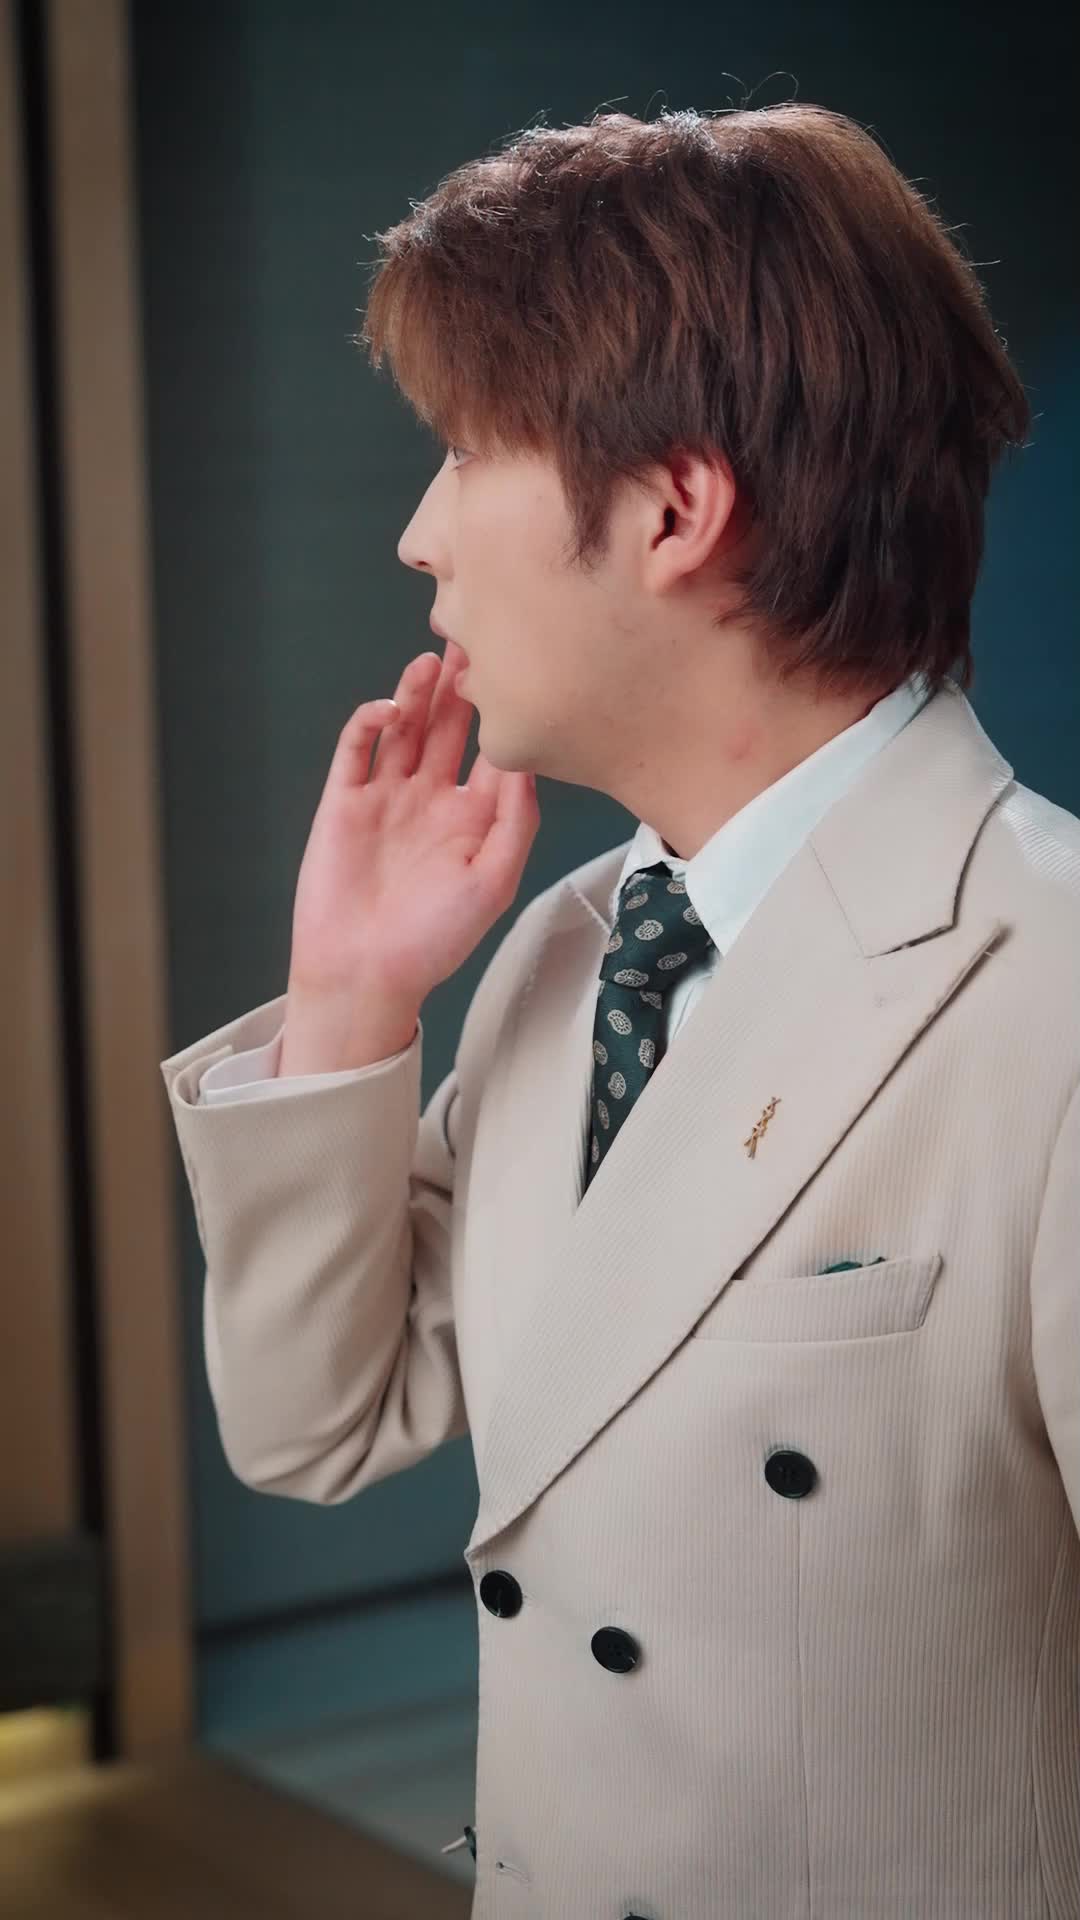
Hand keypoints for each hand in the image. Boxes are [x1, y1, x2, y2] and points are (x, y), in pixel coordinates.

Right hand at [287, 638, 539, 1008]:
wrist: (365, 973)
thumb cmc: (434, 939)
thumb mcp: (494, 882)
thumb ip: (516, 822)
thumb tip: (527, 762)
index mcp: (473, 818)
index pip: (494, 750)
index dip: (504, 712)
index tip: (518, 671)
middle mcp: (431, 799)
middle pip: (449, 727)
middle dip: (461, 687)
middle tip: (474, 641)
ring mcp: (386, 797)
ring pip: (405, 729)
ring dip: (417, 694)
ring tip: (434, 660)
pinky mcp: (344, 801)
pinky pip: (356, 750)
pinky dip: (369, 722)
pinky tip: (388, 708)